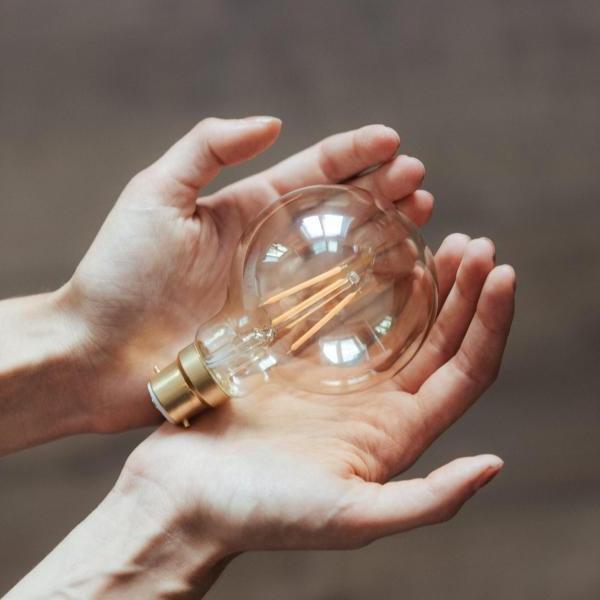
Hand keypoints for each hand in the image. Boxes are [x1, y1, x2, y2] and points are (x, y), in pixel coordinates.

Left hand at [61, 116, 431, 431]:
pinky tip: (398, 283)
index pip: (310, 174)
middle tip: (419, 183)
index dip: (352, 155)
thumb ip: (208, 148)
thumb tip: (271, 124)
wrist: (97, 353)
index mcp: (244, 212)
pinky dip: (367, 299)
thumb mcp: (156, 194)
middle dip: (381, 193)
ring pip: (344, 261)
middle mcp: (268, 250)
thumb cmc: (119, 273)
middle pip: (338, 214)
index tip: (392, 141)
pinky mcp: (278, 337)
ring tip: (419, 220)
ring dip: (383, 238)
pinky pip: (331, 315)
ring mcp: (276, 295)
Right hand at [119, 234, 514, 556]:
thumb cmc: (260, 513)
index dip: (491, 324)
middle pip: (440, 340)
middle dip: (465, 291)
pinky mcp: (300, 360)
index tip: (503, 272)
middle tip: (474, 244)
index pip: (465, 372)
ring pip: (399, 321)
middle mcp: (378, 403)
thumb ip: (425, 499)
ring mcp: (340, 378)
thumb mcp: (349, 517)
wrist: (184, 496)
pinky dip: (368, 283)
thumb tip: (495, 464)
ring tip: (439, 237)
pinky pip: (346, 313)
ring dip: (425, 280)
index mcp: (398, 434)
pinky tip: (376, 254)